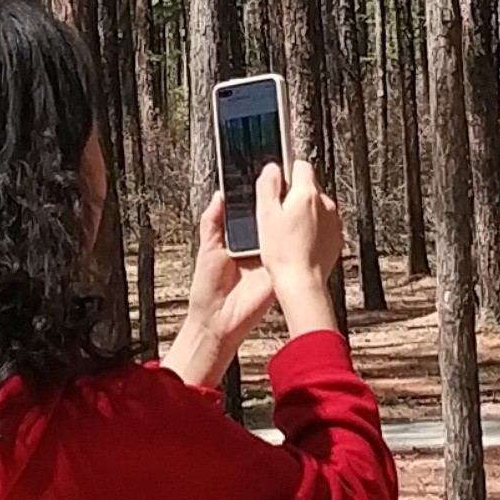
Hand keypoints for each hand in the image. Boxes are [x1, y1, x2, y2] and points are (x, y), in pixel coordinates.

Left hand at [160, 182, 281, 392]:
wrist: (217, 321)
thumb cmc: (208, 290)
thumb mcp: (207, 248)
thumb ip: (213, 222)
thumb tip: (219, 195)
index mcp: (239, 241)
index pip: (252, 215)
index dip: (257, 199)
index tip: (263, 179)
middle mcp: (257, 249)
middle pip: (269, 222)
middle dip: (274, 206)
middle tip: (278, 183)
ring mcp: (269, 260)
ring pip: (280, 235)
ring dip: (283, 222)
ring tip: (287, 200)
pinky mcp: (278, 271)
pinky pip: (288, 254)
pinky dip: (291, 243)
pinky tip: (291, 228)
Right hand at [257, 155, 345, 337]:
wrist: (302, 283)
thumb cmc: (283, 253)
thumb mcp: (265, 215)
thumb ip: (268, 185)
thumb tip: (273, 168)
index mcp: (307, 194)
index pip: (300, 165)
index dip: (286, 174)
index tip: (277, 186)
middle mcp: (325, 204)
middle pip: (309, 187)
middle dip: (294, 196)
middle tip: (278, 215)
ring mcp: (334, 221)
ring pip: (317, 207)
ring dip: (305, 213)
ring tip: (288, 233)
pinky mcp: (336, 237)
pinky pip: (324, 225)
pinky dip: (313, 229)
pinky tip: (300, 243)